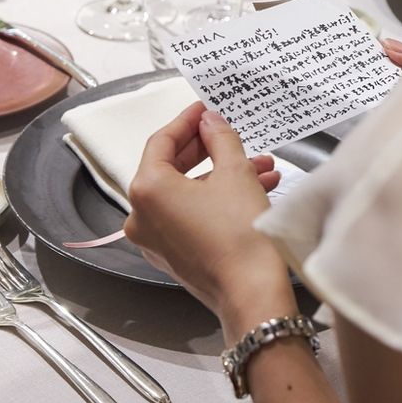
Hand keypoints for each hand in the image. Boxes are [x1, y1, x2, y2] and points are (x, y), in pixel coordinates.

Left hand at [125, 102, 295, 325]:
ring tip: (259, 165)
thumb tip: (210, 121)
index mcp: (147, 190)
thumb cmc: (240, 233)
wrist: (252, 293)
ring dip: (221, 175)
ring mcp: (155, 239)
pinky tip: (253, 189)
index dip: (187, 120)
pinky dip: (216, 199)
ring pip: (186, 193)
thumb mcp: (235, 172)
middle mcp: (142, 216)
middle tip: (228, 132)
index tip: (205, 108)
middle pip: (171, 167)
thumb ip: (220, 138)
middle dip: (208, 148)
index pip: (162, 141)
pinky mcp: (174, 255)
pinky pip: (190, 215)